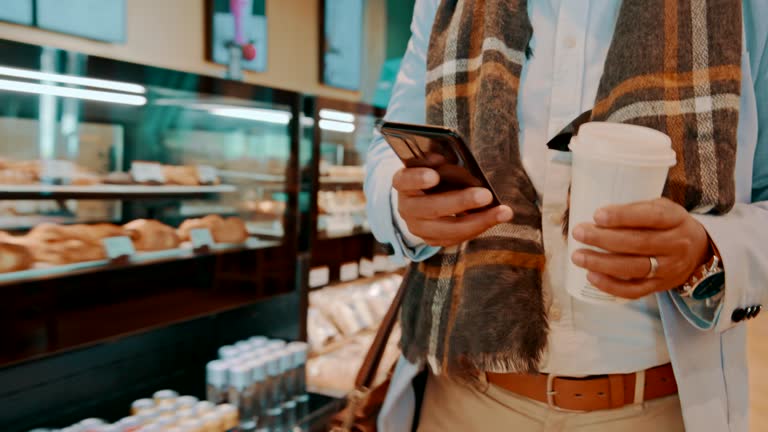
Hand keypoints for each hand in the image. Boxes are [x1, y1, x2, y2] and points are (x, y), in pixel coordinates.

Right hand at [392, 167, 512, 247]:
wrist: (421, 197)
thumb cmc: (432, 173)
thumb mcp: (433, 163)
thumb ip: (441, 161)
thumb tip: (453, 158)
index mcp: (403, 183)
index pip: (405, 180)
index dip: (417, 179)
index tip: (433, 176)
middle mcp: (406, 207)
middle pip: (430, 208)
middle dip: (460, 202)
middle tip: (485, 195)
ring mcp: (418, 227)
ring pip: (446, 230)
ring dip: (477, 221)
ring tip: (502, 212)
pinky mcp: (432, 239)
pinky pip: (456, 238)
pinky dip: (478, 227)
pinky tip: (496, 218)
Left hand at [570, 198, 711, 299]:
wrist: (698, 251)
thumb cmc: (667, 224)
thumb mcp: (660, 207)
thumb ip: (634, 208)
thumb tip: (589, 207)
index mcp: (675, 219)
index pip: (651, 217)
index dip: (623, 216)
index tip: (597, 215)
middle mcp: (676, 245)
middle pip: (639, 243)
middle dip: (604, 239)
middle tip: (579, 233)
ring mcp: (669, 268)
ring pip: (635, 268)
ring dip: (602, 263)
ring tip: (578, 256)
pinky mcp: (660, 286)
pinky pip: (635, 291)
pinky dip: (611, 285)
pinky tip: (591, 276)